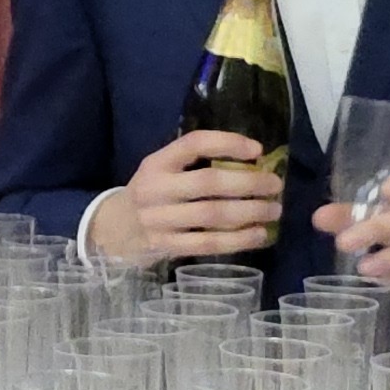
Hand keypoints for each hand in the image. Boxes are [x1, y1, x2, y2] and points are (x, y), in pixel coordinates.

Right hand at [88, 132, 285, 261]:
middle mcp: (155, 189)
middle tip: (275, 185)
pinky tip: (259, 235)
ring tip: (274, 210)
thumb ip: (193, 163)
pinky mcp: (165, 246)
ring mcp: (159, 220)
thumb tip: (253, 159)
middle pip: (208, 183)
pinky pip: (207, 244)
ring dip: (249, 213)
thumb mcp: (161, 170)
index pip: (193, 144)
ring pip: (211, 216)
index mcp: (156, 163)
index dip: (227, 143)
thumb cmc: (151, 194)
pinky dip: (237, 240)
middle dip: (248, 183)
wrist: (113, 230)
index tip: (258, 149)